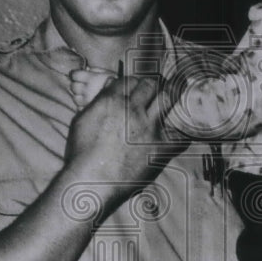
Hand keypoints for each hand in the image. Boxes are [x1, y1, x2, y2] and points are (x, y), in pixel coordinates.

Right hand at [64, 74, 171, 195]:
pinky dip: (180, 127)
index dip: (132, 83)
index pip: (130, 80)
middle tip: (151, 92)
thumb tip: (110, 85)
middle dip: (150, 87)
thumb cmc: (81, 154)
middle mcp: (133, 111)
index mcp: (112, 102)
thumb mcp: (81, 121)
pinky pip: (179, 131)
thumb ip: (97, 101)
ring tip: (165, 103)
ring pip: (167, 100)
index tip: (134, 89)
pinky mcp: (161, 147)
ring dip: (166, 100)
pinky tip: (179, 126)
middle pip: (150, 85)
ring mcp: (149, 128)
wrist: (92, 181)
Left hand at [69, 67, 116, 108]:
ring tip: (85, 94)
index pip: (74, 75)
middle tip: (82, 85)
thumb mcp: (106, 73)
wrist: (124, 98)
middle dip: (76, 85)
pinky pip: (80, 108)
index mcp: (91, 78)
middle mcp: (87, 90)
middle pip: (73, 86)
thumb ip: (95, 70)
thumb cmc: (115, 84)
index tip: (77, 75)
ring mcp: (87, 101)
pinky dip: (82, 105)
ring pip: (75, 98)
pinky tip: (88, 102)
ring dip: (78, 96)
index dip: (75, 74)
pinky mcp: (89, 110)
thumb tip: (86, 69)